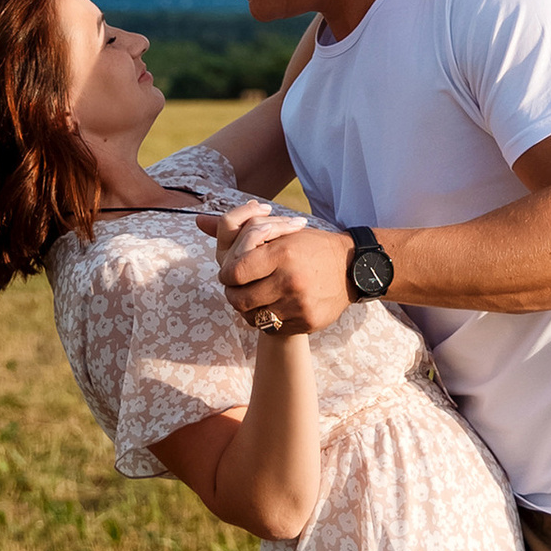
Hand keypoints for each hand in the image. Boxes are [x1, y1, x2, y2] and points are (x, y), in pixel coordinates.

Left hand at [212, 208, 355, 336]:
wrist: (354, 269)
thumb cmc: (310, 246)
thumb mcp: (279, 230)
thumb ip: (237, 229)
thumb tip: (197, 222)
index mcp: (281, 253)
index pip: (233, 273)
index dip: (226, 275)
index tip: (231, 273)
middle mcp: (290, 280)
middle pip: (238, 300)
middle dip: (233, 294)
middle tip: (239, 288)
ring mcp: (299, 305)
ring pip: (253, 317)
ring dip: (249, 308)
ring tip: (257, 296)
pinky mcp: (308, 323)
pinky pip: (273, 328)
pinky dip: (268, 319)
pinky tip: (275, 306)